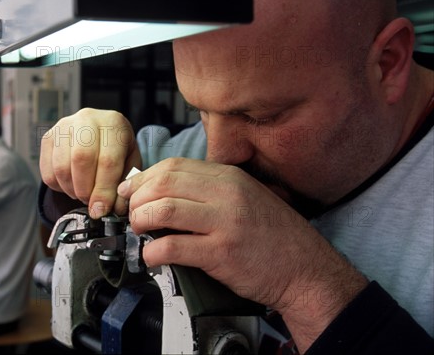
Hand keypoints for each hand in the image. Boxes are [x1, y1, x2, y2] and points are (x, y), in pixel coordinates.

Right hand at [39, 108, 141, 217]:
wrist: (98, 133)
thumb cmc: (117, 150)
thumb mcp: (129, 164)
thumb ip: (124, 185)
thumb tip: (111, 209)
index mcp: (114, 123)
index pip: (108, 160)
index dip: (103, 190)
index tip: (101, 210)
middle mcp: (88, 119)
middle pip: (81, 160)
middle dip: (85, 190)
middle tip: (90, 202)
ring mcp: (65, 126)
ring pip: (61, 167)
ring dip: (71, 190)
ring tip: (82, 193)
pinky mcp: (48, 137)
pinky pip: (47, 171)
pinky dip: (58, 186)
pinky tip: (71, 184)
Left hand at [117, 157, 367, 350]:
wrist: (305, 269)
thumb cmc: (272, 236)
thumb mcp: (245, 198)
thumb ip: (209, 191)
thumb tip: (163, 190)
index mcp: (229, 178)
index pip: (174, 166)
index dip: (144, 179)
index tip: (132, 193)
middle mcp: (227, 194)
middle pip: (164, 183)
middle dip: (138, 199)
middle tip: (132, 214)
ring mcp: (225, 222)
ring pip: (164, 209)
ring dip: (141, 221)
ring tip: (140, 231)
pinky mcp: (222, 253)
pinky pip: (174, 246)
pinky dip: (153, 251)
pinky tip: (152, 256)